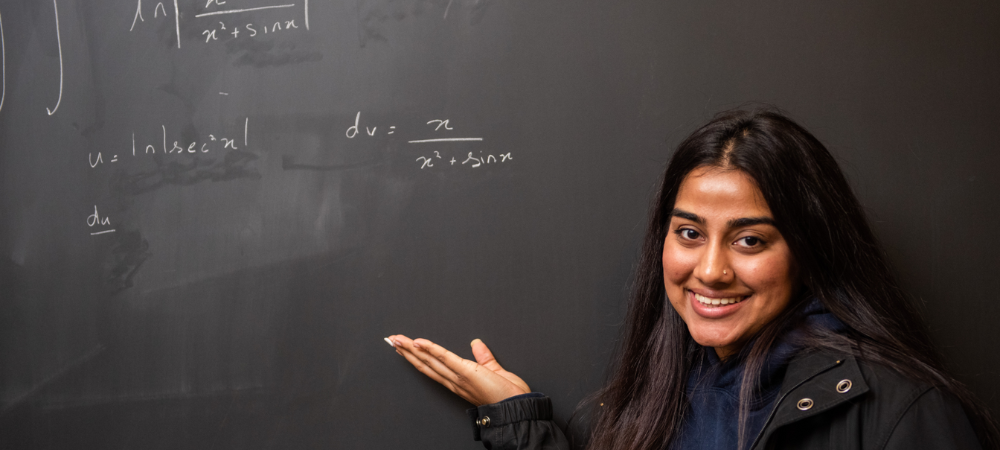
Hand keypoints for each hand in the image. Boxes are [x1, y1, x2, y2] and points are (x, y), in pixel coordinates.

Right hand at [387, 335, 529, 405]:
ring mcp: (458, 377)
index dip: (418, 357)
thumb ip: (485, 357)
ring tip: (397, 340)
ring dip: (411, 349)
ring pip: (429, 361)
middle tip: (393, 341)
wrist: (516, 407)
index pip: (434, 367)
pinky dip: (430, 349)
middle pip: (425, 364)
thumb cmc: (508, 395)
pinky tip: (418, 342)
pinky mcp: (465, 372)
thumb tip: (477, 343)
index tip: (407, 348)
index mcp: (459, 381)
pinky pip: (444, 358)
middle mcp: (454, 381)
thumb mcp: (495, 371)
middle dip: (407, 352)